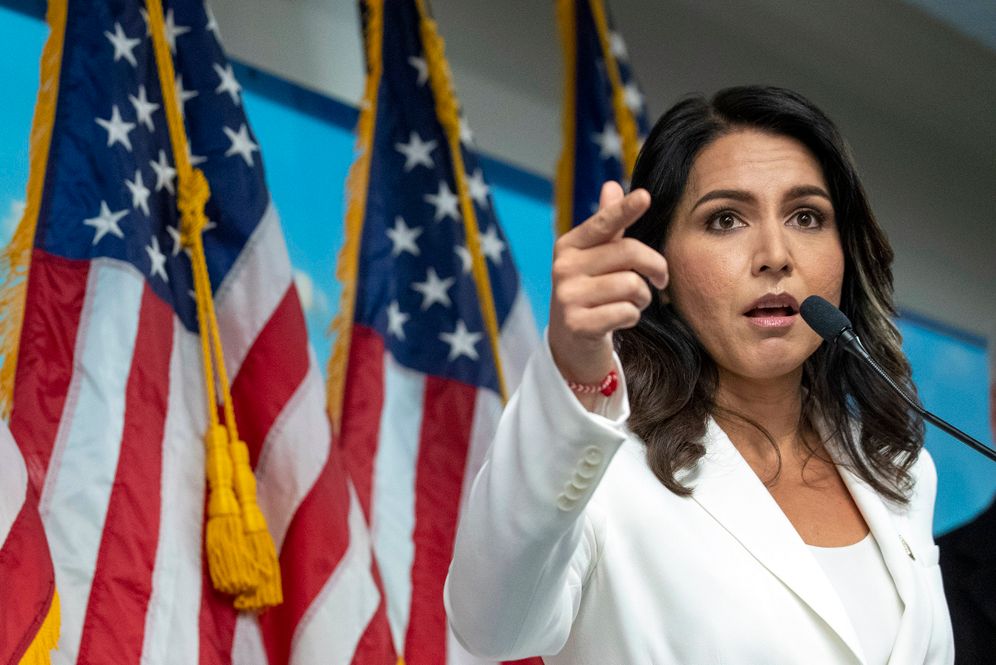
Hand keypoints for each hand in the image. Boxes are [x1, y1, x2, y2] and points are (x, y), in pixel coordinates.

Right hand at [549, 182, 667, 401]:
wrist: (570, 344)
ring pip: (632, 286)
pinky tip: (621, 320)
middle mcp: (564, 268)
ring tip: (633, 303)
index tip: (645, 196)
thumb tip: (612, 185)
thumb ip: (606, 226)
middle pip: (629, 253)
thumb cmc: (591, 293)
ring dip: (643, 298)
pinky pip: (626, 312)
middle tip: (660, 279)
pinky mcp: (578, 324)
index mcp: (569, 246)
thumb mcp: (594, 259)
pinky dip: (632, 316)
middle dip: (655, 267)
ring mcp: (568, 297)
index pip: (604, 223)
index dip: (625, 210)